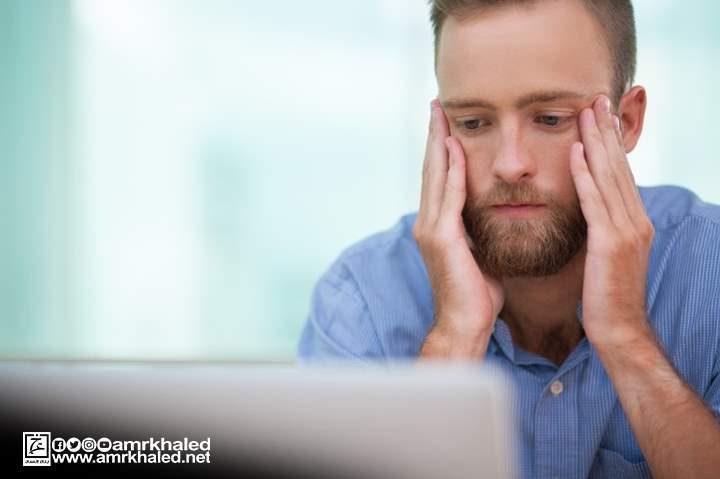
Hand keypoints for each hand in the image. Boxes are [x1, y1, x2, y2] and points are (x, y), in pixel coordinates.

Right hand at [414, 99, 503, 358]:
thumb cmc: (478, 295)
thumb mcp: (480, 255)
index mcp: (438, 226)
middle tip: (437, 105)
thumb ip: (479, 231)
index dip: (442, 149)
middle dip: (434, 136)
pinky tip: (455, 148)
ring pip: (435, 176)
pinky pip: (448, 196)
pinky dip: (451, 170)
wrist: (465, 324)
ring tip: (441, 115)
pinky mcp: (441, 237)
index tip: (447, 123)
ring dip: (438, 143)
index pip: (439, 178)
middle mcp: (428, 223)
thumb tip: (495, 216)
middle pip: (431, 169)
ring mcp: (431, 229)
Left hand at [570, 95, 654, 350]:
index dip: (610, 143)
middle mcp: (635, 220)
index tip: (599, 116)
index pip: (621, 173)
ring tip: (585, 113)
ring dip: (596, 143)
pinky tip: (575, 153)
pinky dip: (584, 175)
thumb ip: (603, 228)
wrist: (618, 330)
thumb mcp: (607, 255)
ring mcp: (626, 231)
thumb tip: (591, 210)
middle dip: (606, 132)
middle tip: (596, 99)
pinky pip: (595, 202)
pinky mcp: (611, 244)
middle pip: (618, 167)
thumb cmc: (606, 295)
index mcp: (634, 222)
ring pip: (609, 177)